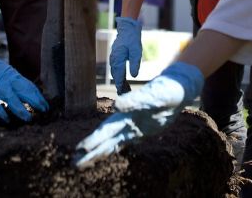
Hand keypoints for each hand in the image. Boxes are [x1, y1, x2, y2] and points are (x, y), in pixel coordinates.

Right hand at [0, 48, 48, 121]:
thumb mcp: (6, 72)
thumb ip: (15, 81)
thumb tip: (28, 92)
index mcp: (13, 76)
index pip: (29, 87)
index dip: (38, 97)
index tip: (45, 106)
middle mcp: (7, 81)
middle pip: (24, 92)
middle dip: (35, 102)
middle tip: (43, 112)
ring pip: (12, 99)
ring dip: (21, 110)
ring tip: (28, 119)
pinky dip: (1, 113)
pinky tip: (7, 120)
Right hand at [74, 62, 203, 167]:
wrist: (177, 89)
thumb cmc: (165, 90)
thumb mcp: (152, 97)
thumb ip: (134, 101)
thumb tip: (115, 106)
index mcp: (126, 113)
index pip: (106, 130)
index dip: (94, 140)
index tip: (81, 149)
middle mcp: (125, 120)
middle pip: (104, 139)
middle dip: (90, 151)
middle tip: (74, 162)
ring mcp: (132, 126)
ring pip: (111, 142)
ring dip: (98, 152)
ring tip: (82, 162)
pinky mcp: (140, 131)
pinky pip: (123, 142)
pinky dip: (112, 149)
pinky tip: (104, 154)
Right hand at [109, 17, 141, 93]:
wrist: (127, 28)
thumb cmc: (133, 39)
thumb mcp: (136, 51)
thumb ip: (135, 63)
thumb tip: (134, 76)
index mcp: (118, 58)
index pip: (118, 75)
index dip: (120, 85)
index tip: (122, 92)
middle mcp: (114, 59)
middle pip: (115, 75)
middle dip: (119, 84)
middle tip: (124, 93)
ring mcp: (113, 57)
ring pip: (114, 72)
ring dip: (118, 80)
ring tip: (124, 88)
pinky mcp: (115, 55)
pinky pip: (115, 67)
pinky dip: (118, 74)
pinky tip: (122, 78)